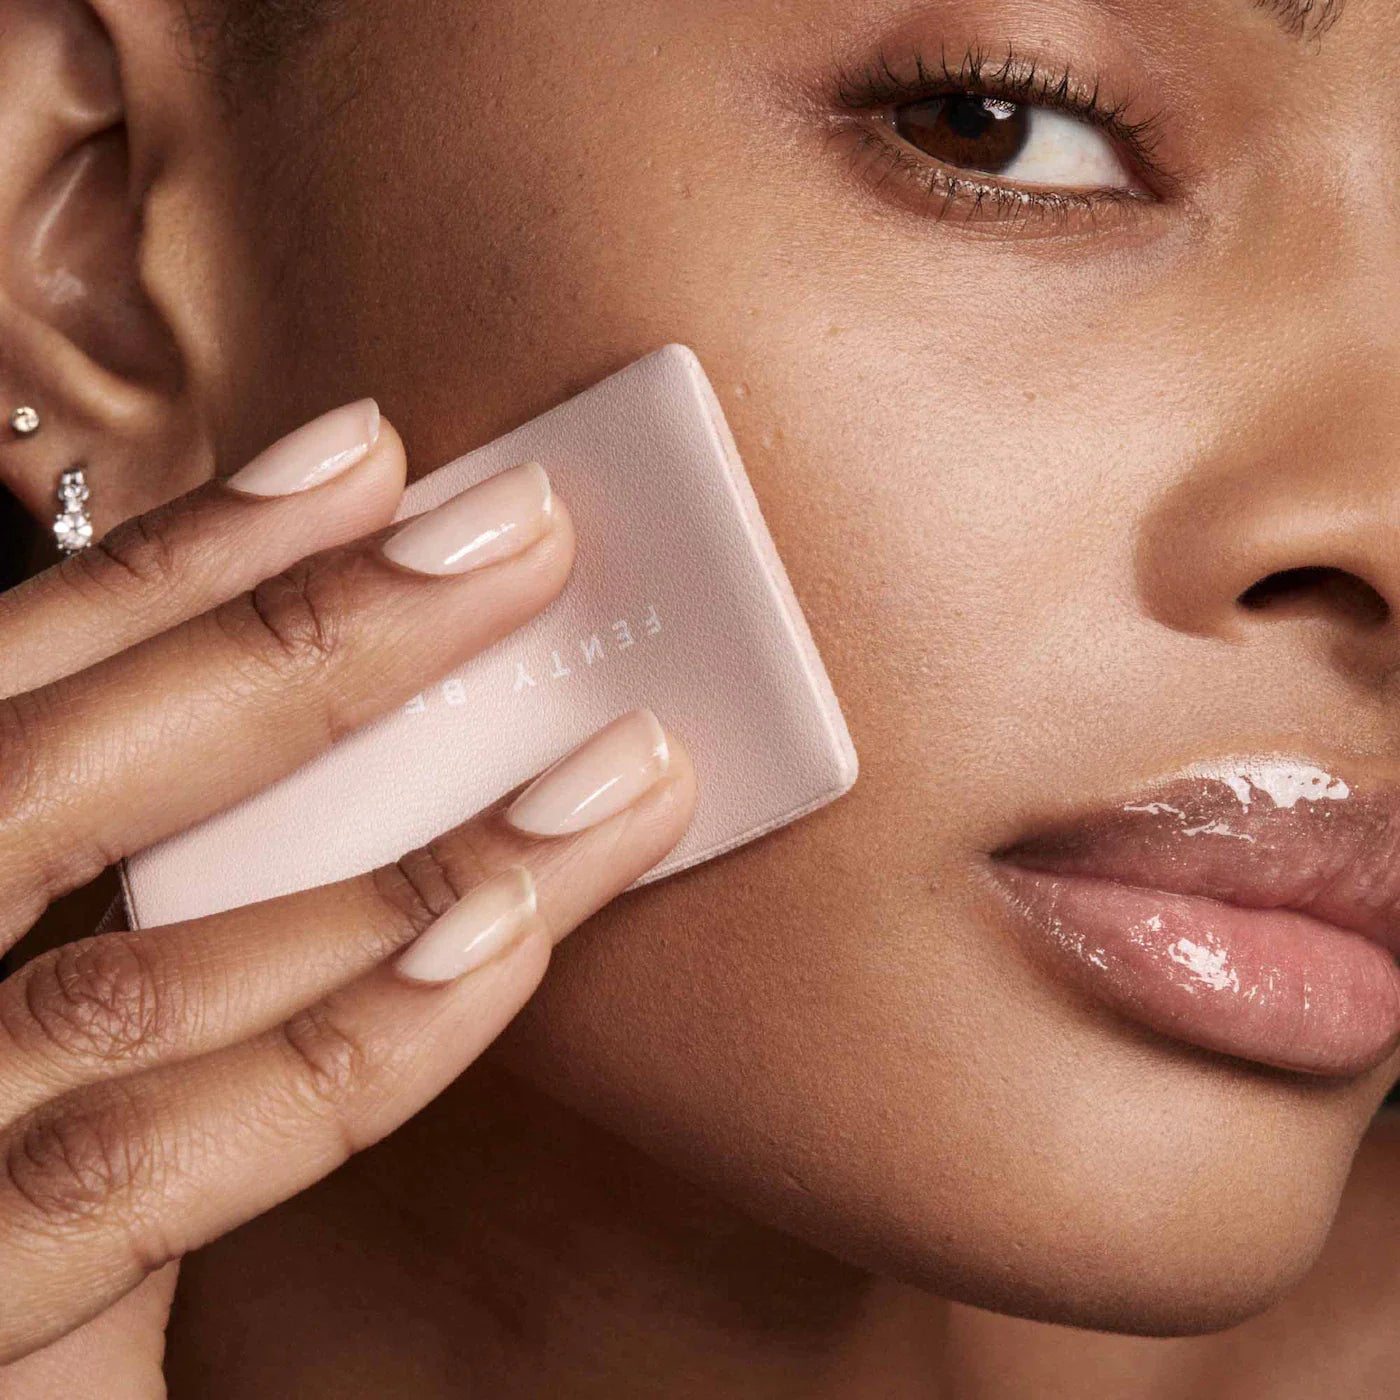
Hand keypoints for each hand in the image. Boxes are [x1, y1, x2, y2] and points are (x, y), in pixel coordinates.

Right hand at [0, 400, 695, 1371]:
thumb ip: (138, 895)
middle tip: (523, 536)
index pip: (11, 687)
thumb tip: (357, 756)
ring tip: (612, 765)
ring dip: (407, 853)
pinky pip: (153, 1164)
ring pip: (143, 973)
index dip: (180, 563)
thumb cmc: (20, 1185)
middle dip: (303, 645)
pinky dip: (343, 1044)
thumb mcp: (41, 1012)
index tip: (362, 453)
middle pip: (49, 780)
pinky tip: (502, 947)